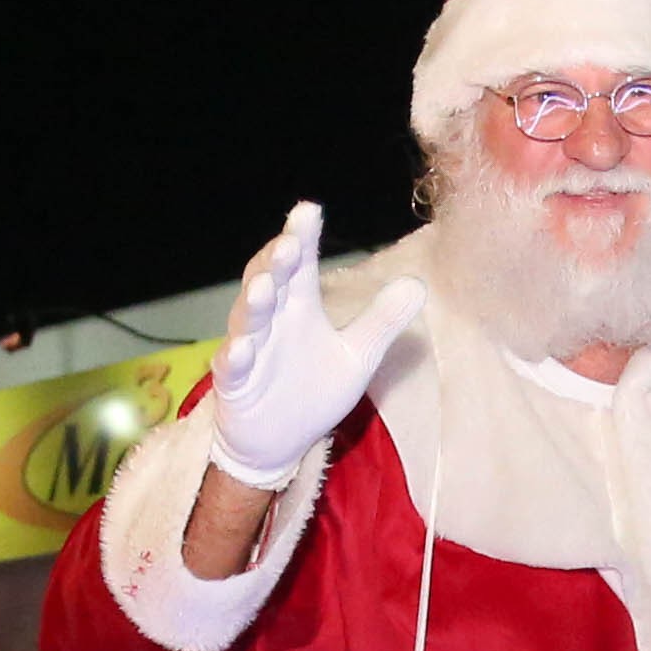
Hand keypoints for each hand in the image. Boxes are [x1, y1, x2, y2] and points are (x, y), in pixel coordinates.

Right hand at [204, 201, 425, 484]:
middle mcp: (272, 320)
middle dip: (276, 262)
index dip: (302, 237)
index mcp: (299, 306)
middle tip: (290, 245)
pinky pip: (231, 367)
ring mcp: (249, 349)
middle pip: (269, 281)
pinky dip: (235, 357)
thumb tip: (419, 283)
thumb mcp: (357, 355)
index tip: (309, 211)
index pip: (300, 265)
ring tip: (266, 287)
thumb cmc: (313, 388)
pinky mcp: (235, 384)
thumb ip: (383, 320)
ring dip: (253, 302)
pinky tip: (242, 349)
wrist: (278, 440)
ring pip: (246, 319)